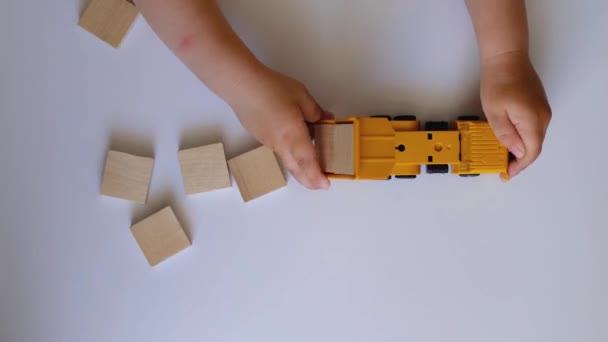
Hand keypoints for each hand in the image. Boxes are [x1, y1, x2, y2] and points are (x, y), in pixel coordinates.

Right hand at [227, 66, 331, 189]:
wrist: (241, 87)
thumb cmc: (271, 89)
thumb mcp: (301, 96)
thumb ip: (315, 111)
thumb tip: (326, 120)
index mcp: (293, 135)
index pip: (308, 162)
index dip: (317, 175)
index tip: (325, 185)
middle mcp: (281, 144)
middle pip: (296, 168)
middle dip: (309, 180)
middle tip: (319, 185)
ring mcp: (269, 143)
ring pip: (287, 162)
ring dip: (300, 170)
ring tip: (310, 172)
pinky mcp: (261, 138)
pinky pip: (280, 152)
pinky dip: (290, 157)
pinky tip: (295, 150)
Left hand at [480, 51, 551, 178]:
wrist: (506, 57)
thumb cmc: (498, 82)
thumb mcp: (495, 112)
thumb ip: (505, 134)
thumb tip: (516, 152)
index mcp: (533, 120)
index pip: (531, 152)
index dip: (519, 166)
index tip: (507, 174)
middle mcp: (543, 117)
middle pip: (534, 146)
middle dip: (519, 160)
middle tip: (502, 167)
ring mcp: (542, 110)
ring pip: (534, 137)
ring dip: (520, 149)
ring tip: (503, 156)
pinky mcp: (538, 104)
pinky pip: (533, 127)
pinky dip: (523, 137)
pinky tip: (509, 139)